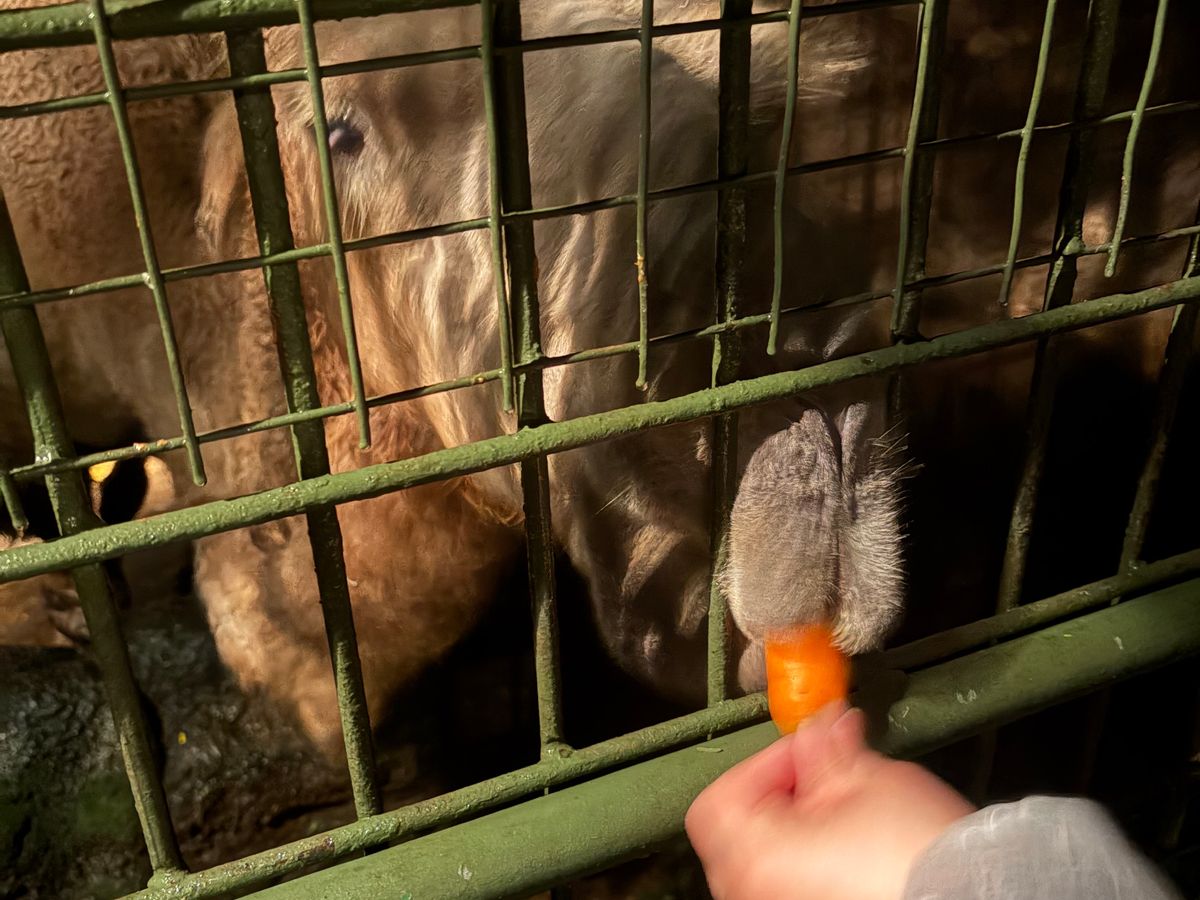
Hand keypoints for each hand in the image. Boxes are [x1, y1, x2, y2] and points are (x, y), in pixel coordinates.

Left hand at [685, 703, 973, 899]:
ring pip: (764, 860)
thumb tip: (818, 725)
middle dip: (782, 791)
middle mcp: (754, 894)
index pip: (720, 796)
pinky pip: (791, 884)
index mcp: (753, 856)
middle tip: (829, 776)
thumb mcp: (865, 777)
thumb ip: (824, 747)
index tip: (808, 752)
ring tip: (850, 812)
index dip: (764, 763)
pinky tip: (856, 848)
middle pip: (738, 830)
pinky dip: (811, 861)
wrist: (978, 898)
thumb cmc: (920, 858)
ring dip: (798, 826)